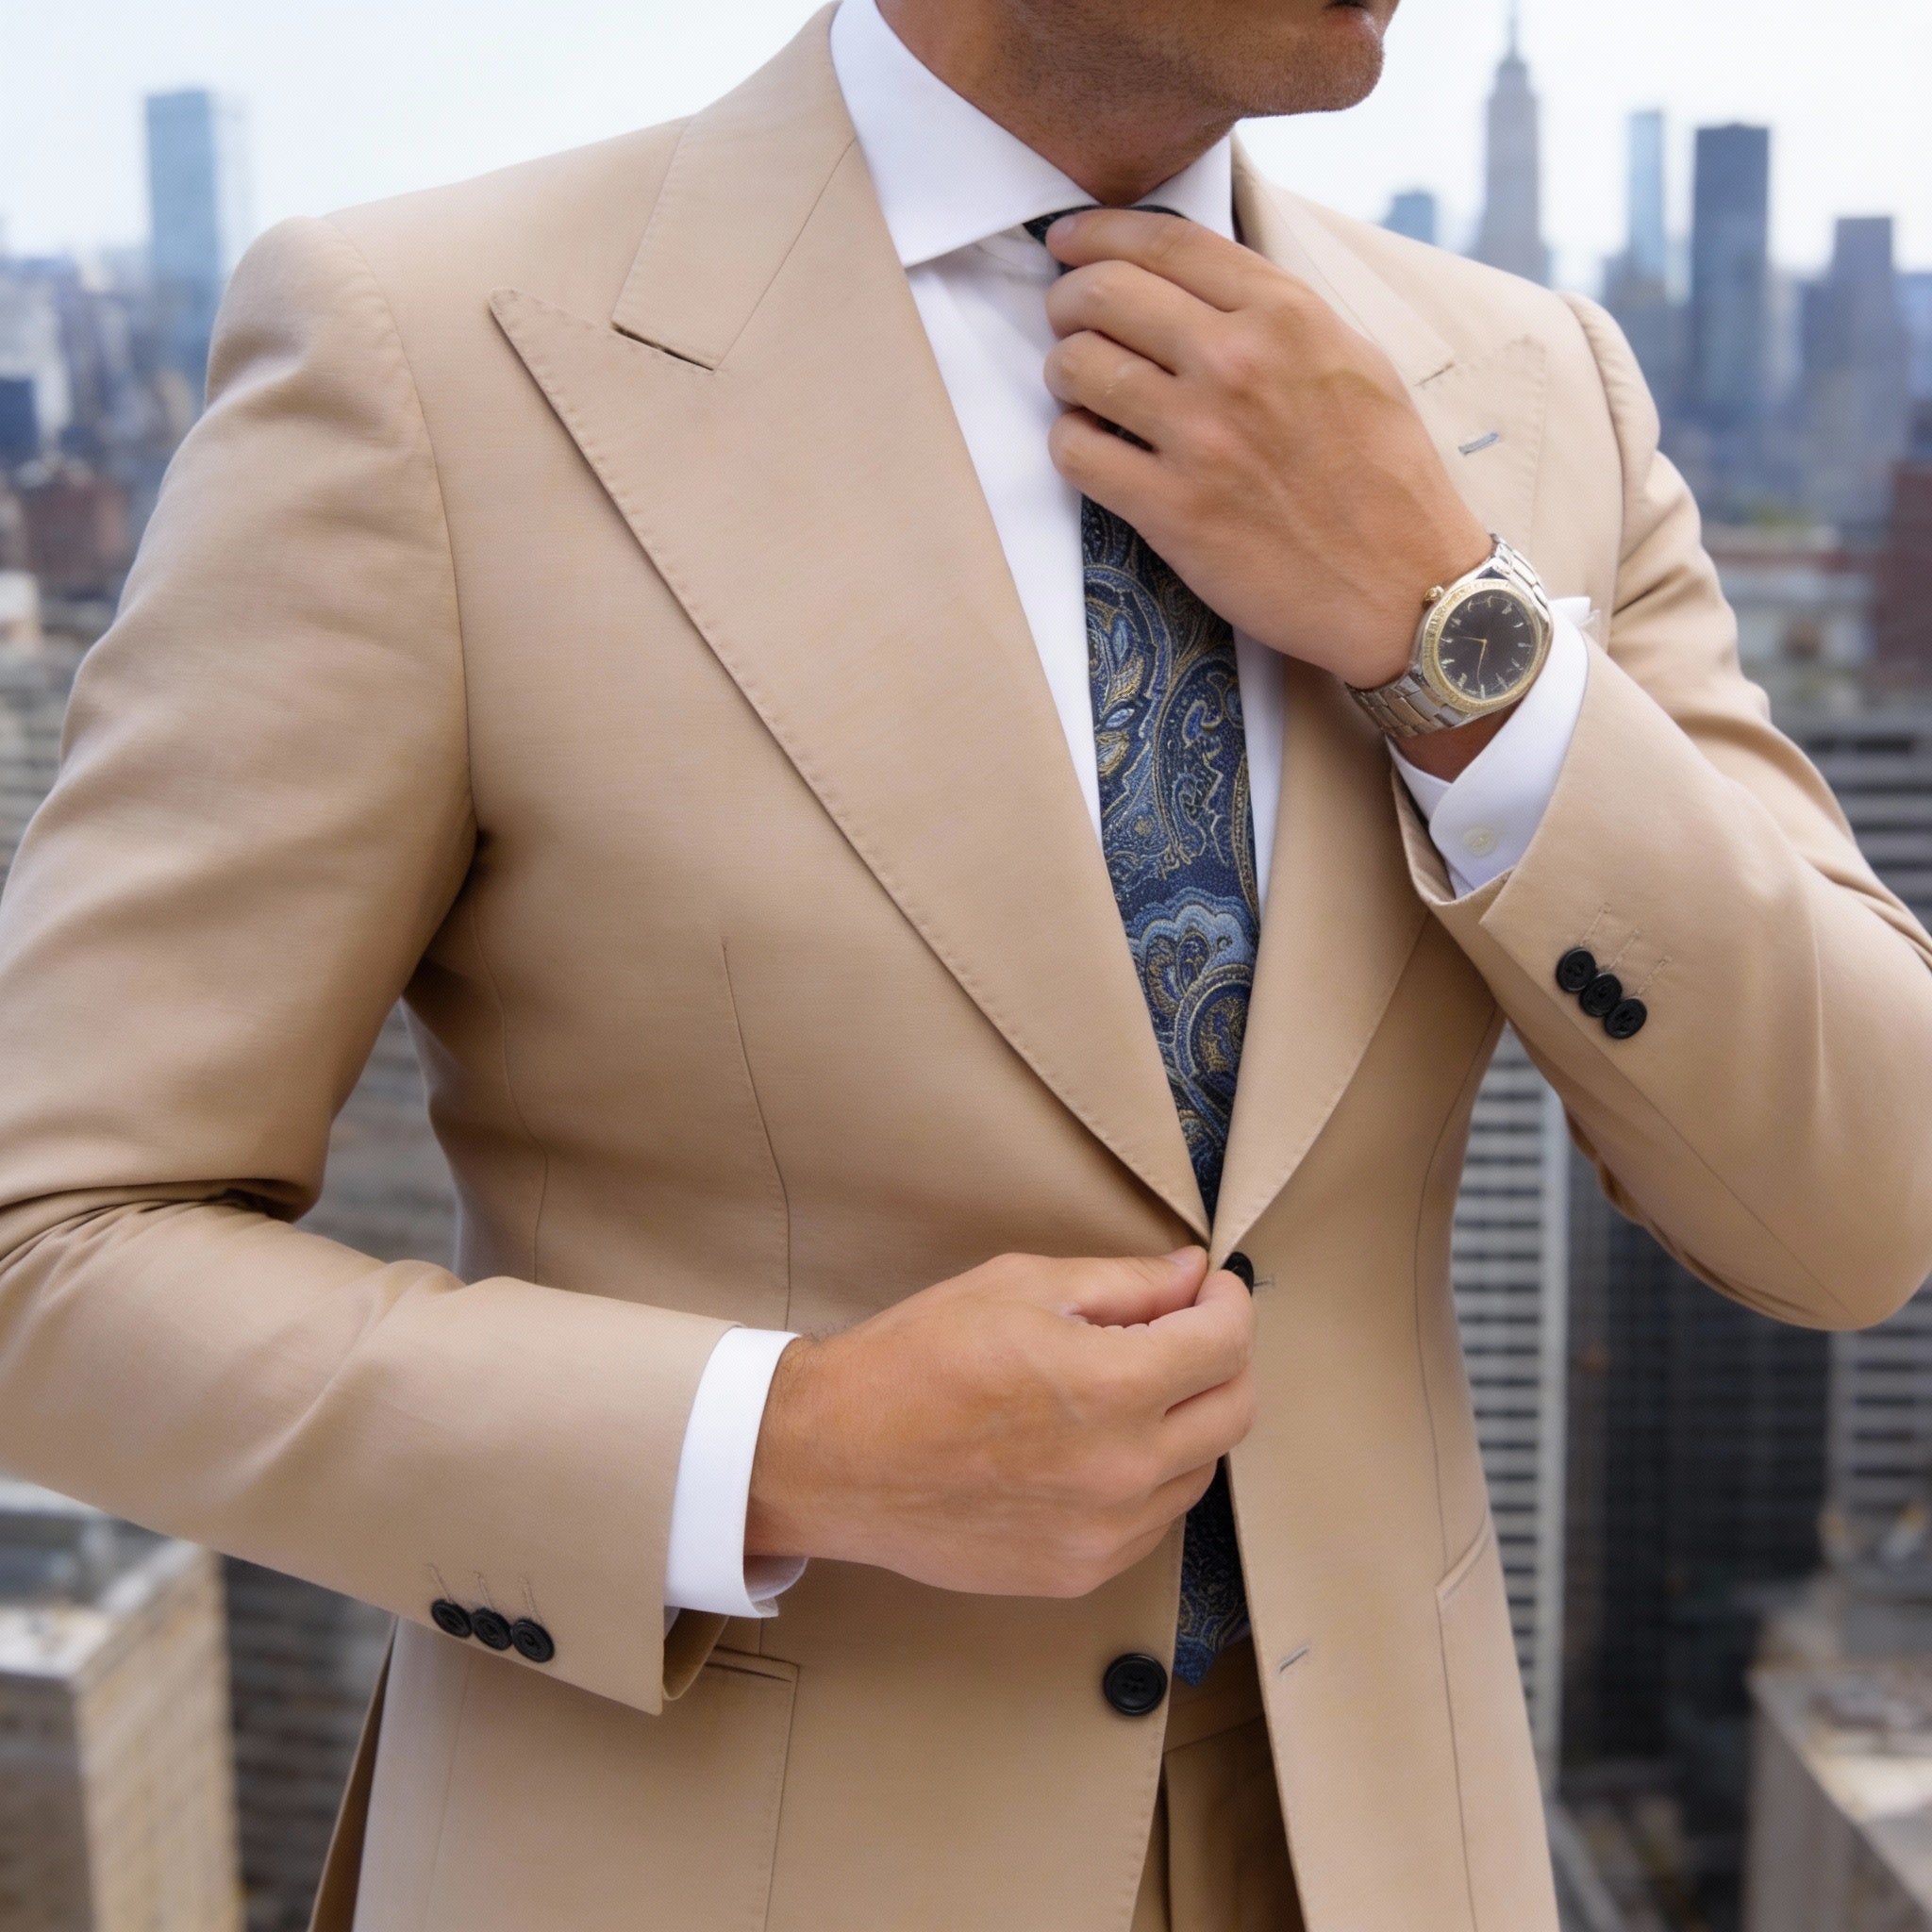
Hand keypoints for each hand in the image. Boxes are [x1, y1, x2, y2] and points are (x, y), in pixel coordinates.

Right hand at [744, 1247, 1255, 1598]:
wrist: (836, 1457)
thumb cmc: (916, 1359)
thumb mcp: (1019, 1286)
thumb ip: (1123, 1283)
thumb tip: (1193, 1275)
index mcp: (1110, 1386)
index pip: (1227, 1344)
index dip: (1229, 1303)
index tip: (1212, 1289)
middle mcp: (1121, 1470)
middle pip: (1235, 1411)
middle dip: (1224, 1358)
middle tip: (1185, 1330)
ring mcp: (1104, 1533)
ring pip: (1200, 1469)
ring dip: (1187, 1420)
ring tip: (1129, 1388)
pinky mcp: (1079, 1572)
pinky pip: (1155, 1519)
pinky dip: (1150, 1477)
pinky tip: (1099, 1445)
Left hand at [1039, 208, 1491, 695]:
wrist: (1405, 587)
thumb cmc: (1384, 478)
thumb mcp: (1352, 361)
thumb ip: (1276, 316)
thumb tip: (1198, 285)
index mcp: (1287, 315)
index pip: (1165, 241)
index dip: (1099, 232)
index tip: (1069, 241)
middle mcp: (1239, 363)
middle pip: (1105, 293)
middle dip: (1067, 299)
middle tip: (1065, 319)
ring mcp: (1201, 437)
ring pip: (1076, 367)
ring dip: (1063, 373)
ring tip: (1080, 389)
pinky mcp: (1171, 510)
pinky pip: (1075, 453)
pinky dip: (1069, 443)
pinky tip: (1091, 449)